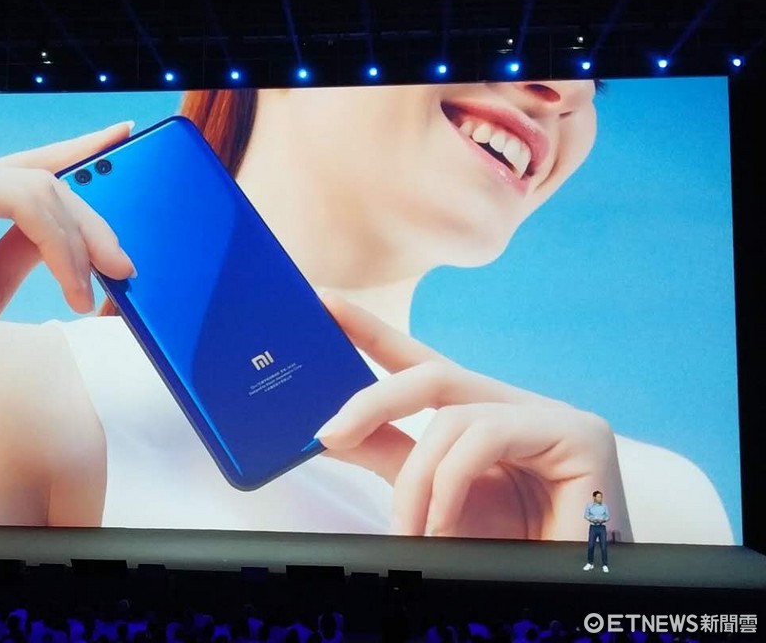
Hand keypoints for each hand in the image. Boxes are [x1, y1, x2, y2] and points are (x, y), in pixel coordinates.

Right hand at [0, 121, 136, 385]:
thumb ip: (27, 247)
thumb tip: (68, 230)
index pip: (29, 167)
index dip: (78, 150)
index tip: (121, 137)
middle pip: (44, 179)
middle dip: (92, 222)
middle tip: (123, 266)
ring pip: (41, 189)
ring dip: (78, 244)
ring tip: (88, 291)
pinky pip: (24, 202)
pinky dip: (57, 243)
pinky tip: (69, 281)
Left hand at [316, 295, 631, 540]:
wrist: (567, 601)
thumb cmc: (506, 554)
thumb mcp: (430, 500)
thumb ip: (388, 458)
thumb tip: (329, 433)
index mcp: (481, 417)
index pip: (419, 362)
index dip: (371, 331)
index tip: (324, 303)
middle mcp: (516, 406)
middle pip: (432, 372)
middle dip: (372, 399)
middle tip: (327, 433)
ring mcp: (552, 416)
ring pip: (453, 415)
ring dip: (418, 479)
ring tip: (407, 528)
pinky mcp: (579, 435)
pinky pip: (486, 436)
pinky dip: (450, 481)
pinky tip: (442, 522)